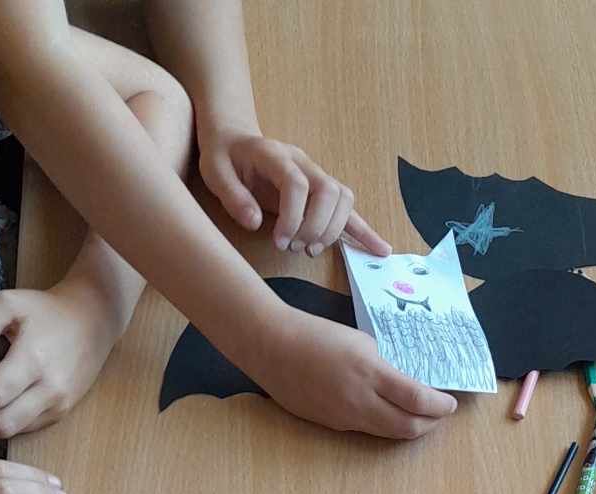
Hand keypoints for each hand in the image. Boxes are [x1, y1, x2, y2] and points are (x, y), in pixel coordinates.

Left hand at [0, 279, 123, 439]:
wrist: (93, 321)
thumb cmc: (47, 310)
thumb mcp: (7, 304)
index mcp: (33, 360)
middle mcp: (49, 389)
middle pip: (1, 423)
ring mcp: (58, 405)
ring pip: (13, 432)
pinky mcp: (62, 412)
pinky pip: (27, 428)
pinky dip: (5, 422)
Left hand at [199, 126, 389, 257]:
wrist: (235, 141)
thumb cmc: (224, 157)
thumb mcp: (214, 172)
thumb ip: (232, 196)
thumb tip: (255, 223)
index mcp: (275, 155)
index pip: (297, 184)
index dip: (292, 216)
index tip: (279, 241)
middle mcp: (302, 162)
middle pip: (328, 191)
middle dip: (315, 227)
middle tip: (294, 247)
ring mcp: (316, 175)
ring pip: (343, 198)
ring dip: (332, 230)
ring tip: (308, 249)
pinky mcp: (322, 191)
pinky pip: (349, 209)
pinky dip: (365, 231)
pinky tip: (381, 250)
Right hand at [254, 307, 456, 439]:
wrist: (272, 347)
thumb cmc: (316, 334)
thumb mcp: (360, 342)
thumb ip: (384, 367)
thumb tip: (405, 384)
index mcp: (371, 372)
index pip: (418, 400)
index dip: (440, 407)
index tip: (450, 403)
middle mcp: (361, 401)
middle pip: (408, 427)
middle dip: (430, 424)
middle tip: (439, 415)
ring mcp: (346, 417)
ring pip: (388, 433)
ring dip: (409, 428)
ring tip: (420, 417)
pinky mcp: (334, 424)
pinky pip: (367, 429)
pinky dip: (385, 425)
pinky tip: (388, 413)